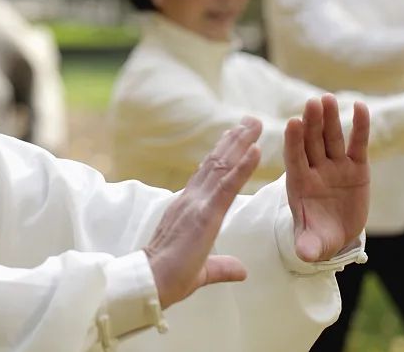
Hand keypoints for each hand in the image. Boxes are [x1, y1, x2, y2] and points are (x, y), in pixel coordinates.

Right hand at [145, 120, 262, 308]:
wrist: (149, 283)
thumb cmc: (169, 279)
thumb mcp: (202, 271)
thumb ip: (222, 266)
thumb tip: (241, 270)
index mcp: (188, 209)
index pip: (207, 176)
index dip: (221, 155)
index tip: (232, 137)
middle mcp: (191, 200)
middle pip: (215, 163)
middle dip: (233, 140)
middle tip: (249, 120)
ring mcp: (197, 204)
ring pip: (221, 167)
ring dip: (239, 143)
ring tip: (252, 123)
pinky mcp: (205, 214)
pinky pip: (228, 186)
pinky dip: (242, 166)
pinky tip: (254, 150)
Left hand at [285, 95, 369, 261]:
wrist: (337, 234)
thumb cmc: (319, 236)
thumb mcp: (313, 243)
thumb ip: (309, 245)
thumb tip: (305, 254)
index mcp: (299, 184)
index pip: (294, 158)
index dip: (294, 141)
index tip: (292, 123)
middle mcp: (316, 170)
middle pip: (312, 142)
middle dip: (312, 123)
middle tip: (312, 102)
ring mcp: (335, 166)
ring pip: (332, 138)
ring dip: (331, 118)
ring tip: (328, 98)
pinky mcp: (356, 167)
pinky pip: (357, 144)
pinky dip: (359, 127)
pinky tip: (360, 107)